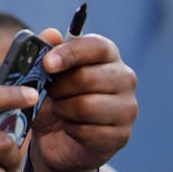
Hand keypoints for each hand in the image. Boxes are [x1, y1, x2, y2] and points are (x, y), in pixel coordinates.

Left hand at [29, 29, 136, 171]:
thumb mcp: (44, 74)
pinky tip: (69, 126)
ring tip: (59, 109)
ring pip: (86, 106)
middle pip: (87, 78)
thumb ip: (46, 51)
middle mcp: (124, 78)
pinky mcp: (122, 135)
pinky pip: (88, 131)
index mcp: (107, 55)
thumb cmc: (56, 96)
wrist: (58, 137)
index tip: (47, 64)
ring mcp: (128, 108)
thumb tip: (51, 34)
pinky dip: (70, 129)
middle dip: (59, 87)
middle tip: (49, 93)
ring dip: (63, 109)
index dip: (70, 54)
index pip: (96, 46)